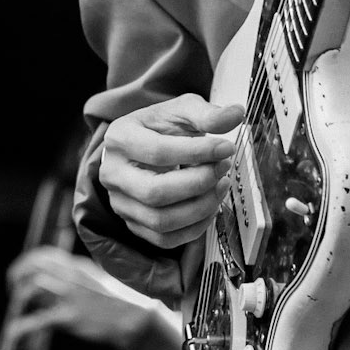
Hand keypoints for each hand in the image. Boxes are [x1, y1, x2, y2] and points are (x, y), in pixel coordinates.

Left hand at [5, 246, 181, 349]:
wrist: (132, 318)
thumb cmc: (114, 301)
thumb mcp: (95, 279)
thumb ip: (76, 276)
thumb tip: (55, 277)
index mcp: (77, 267)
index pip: (45, 254)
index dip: (26, 261)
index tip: (19, 273)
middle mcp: (72, 277)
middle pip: (34, 265)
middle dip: (17, 275)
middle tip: (12, 288)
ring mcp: (71, 297)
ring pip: (33, 287)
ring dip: (18, 297)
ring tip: (16, 308)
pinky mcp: (70, 317)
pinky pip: (40, 320)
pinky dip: (22, 327)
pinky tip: (13, 333)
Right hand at [98, 93, 244, 250]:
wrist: (143, 144)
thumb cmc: (159, 127)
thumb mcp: (181, 111)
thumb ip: (208, 113)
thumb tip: (236, 114)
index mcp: (120, 138)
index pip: (158, 152)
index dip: (197, 152)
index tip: (226, 147)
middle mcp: (113, 174)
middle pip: (156, 192)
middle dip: (198, 183)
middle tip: (223, 167)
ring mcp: (120, 203)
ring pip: (161, 221)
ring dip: (200, 207)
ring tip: (221, 185)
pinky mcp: (133, 224)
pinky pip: (165, 239)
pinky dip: (194, 227)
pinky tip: (210, 205)